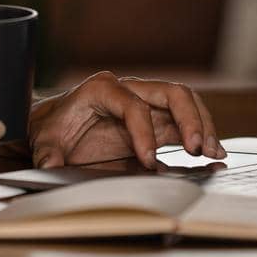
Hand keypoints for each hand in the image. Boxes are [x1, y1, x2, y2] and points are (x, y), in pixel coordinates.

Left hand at [25, 71, 225, 168]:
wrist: (52, 125)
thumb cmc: (51, 130)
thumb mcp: (44, 142)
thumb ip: (47, 154)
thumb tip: (50, 167)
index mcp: (101, 89)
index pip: (133, 106)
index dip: (144, 133)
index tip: (148, 161)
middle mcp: (128, 89)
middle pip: (170, 93)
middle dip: (189, 119)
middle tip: (197, 148)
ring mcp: (144, 103)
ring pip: (183, 103)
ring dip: (202, 125)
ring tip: (213, 152)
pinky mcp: (153, 120)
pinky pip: (183, 122)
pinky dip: (200, 134)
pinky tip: (212, 153)